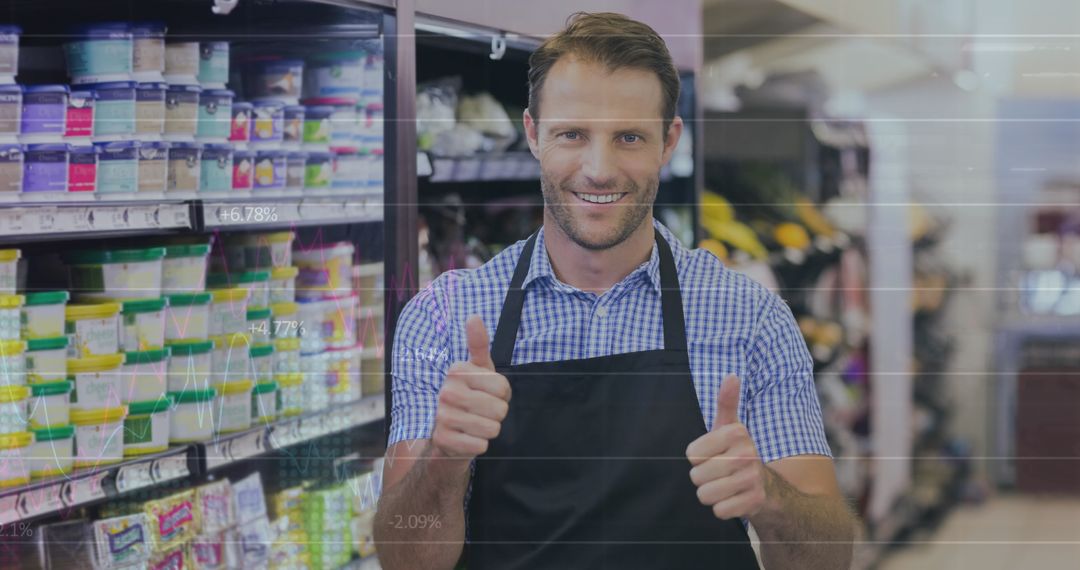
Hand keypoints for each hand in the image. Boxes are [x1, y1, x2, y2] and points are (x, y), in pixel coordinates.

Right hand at [431, 315, 511, 465]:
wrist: (447, 435)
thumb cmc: (470, 397)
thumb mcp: (478, 370)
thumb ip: (478, 344)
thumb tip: (473, 317)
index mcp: (457, 372)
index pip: (503, 388)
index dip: (502, 396)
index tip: (487, 394)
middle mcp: (446, 392)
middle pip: (500, 409)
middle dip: (496, 414)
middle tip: (481, 412)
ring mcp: (443, 416)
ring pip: (492, 428)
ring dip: (489, 430)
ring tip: (475, 425)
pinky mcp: (444, 440)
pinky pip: (481, 445)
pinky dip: (479, 445)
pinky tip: (467, 439)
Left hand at [686, 375, 768, 519]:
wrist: (767, 487)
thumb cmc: (738, 453)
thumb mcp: (730, 427)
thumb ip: (726, 401)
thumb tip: (731, 375)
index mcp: (735, 433)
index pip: (691, 455)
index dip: (698, 459)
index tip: (714, 455)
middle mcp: (746, 454)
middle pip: (696, 476)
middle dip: (704, 479)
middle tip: (721, 474)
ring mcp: (752, 478)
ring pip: (705, 495)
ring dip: (712, 494)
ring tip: (726, 486)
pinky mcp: (754, 501)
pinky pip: (719, 510)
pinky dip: (723, 509)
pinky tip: (735, 499)